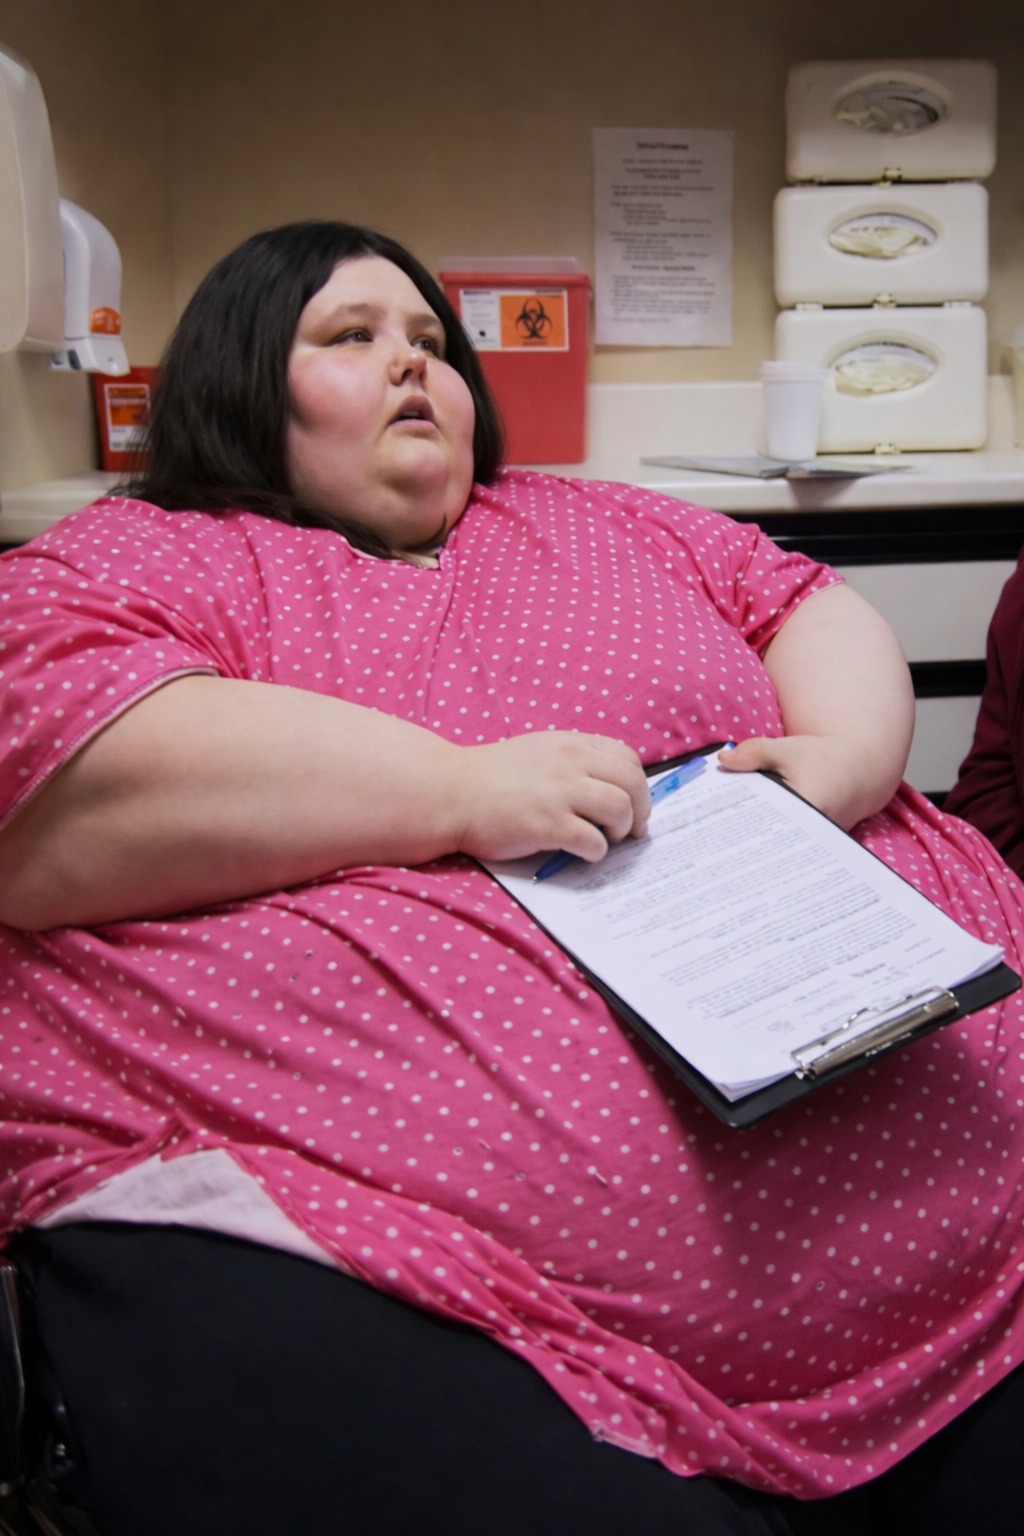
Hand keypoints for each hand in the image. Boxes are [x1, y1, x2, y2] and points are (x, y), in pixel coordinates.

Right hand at [447, 732, 650, 862]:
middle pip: (632, 782)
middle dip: (642, 809)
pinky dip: (597, 851)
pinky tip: (581, 852)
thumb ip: (574, 762)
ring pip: (621, 808)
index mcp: (571, 744)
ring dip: (623, 829)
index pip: (627, 758)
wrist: (451, 792)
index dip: (637, 783)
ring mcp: (560, 793)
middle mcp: (571, 763)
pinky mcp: (549, 825)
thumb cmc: (491, 777)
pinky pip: (594, 840)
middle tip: (633, 830)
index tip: (633, 802)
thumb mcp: (539, 752)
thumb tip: (608, 787)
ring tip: (607, 839)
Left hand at [717, 734, 894, 830]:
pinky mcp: (812, 845)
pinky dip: (765, 838)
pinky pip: (783, 845)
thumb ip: (755, 753)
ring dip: (751, 840)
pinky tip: (744, 836)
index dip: (736, 825)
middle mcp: (811, 833)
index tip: (711, 827)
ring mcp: (813, 843)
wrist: (859, 770)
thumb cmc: (824, 758)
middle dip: (739, 837)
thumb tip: (723, 760)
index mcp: (806, 808)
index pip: (762, 823)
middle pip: (766, 841)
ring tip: (721, 842)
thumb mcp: (788, 749)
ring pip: (774, 846)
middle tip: (708, 839)